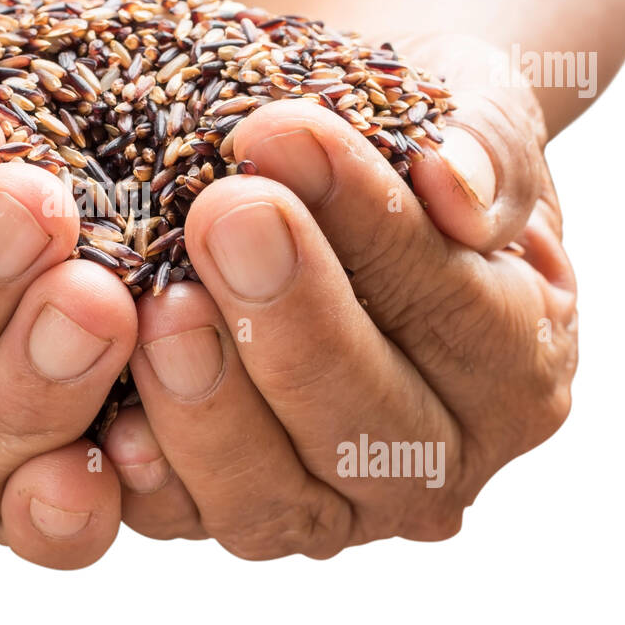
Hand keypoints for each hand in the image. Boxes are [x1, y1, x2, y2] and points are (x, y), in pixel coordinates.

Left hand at [102, 34, 577, 557]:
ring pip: (274, 499)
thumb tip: (457, 187)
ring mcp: (330, 504)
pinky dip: (143, 473)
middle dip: (290, 319)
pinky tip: (107, 411)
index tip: (284, 133)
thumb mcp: (473, 107)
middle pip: (371, 427)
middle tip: (222, 216)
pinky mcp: (228, 510)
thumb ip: (489, 145)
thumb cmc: (404, 144)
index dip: (371, 225)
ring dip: (210, 405)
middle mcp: (435, 460)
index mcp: (517, 366)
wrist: (331, 176)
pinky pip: (181, 518)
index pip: (456, 308)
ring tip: (161, 304)